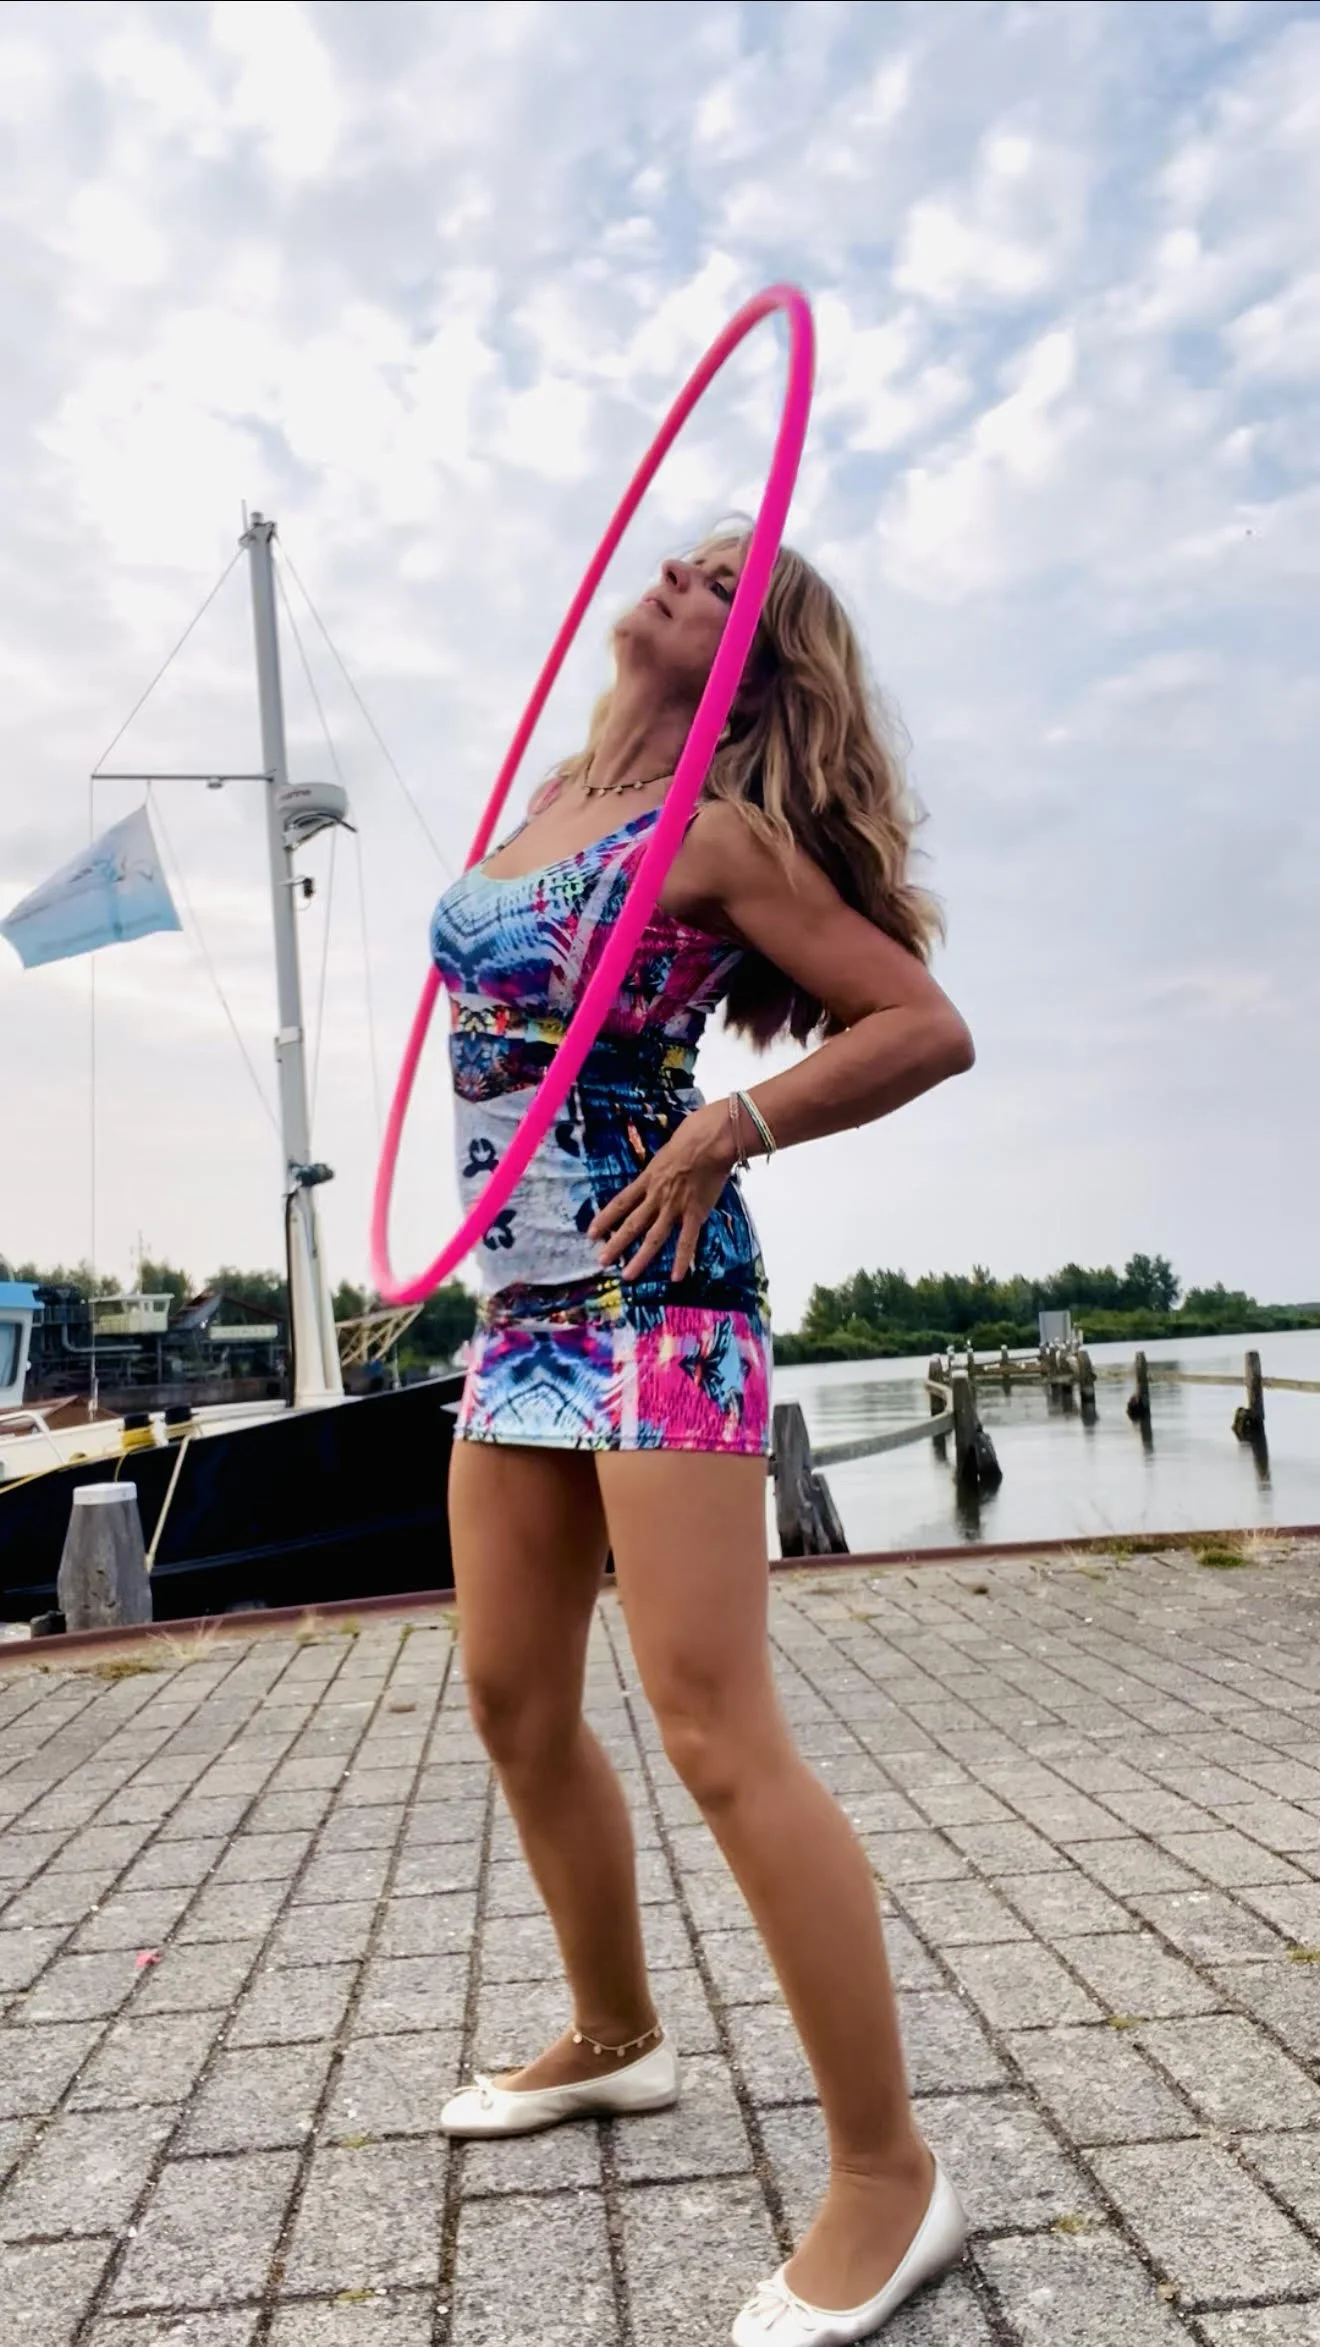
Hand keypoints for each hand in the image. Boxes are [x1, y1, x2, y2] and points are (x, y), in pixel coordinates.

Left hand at [588, 1101, 736, 1282]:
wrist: (713, 1140)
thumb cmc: (693, 1134)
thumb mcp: (667, 1149)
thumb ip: (662, 1164)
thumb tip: (663, 1166)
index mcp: (648, 1178)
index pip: (620, 1202)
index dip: (605, 1219)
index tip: (591, 1233)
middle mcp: (657, 1196)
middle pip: (631, 1224)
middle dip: (615, 1244)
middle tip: (601, 1261)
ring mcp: (675, 1207)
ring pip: (653, 1238)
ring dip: (640, 1259)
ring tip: (627, 1276)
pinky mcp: (695, 1213)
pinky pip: (687, 1241)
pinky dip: (681, 1260)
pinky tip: (675, 1277)